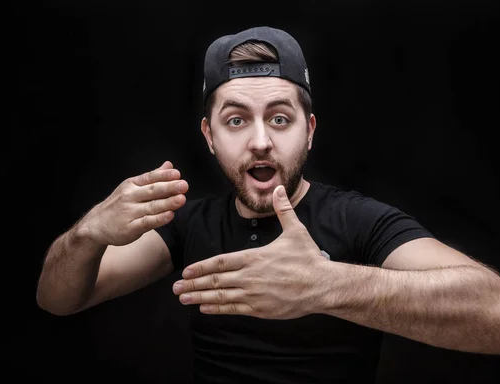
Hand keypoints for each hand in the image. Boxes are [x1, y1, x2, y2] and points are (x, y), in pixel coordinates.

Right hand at [79, 161, 187, 245]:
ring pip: (151, 206)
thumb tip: (169, 165)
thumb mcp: (132, 187)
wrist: (96, 225)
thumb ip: (152, 177)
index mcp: (131, 184)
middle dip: (169, 187)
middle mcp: (130, 197)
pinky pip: (147, 222)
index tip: (177, 174)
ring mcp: (129, 212)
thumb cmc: (119, 204)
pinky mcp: (130, 228)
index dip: (164, 175)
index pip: (149, 177)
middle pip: (152, 191)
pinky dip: (159, 219)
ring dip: (168, 203)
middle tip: (184, 185)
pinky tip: (170, 215)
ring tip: (181, 199)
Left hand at [172, 185, 329, 318]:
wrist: (323, 285)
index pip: (220, 262)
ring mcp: (254, 294)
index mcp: (254, 257)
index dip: (201, 267)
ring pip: (221, 297)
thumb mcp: (296, 231)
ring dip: (200, 298)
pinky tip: (205, 309)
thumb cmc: (309, 259)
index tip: (187, 270)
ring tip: (184, 299)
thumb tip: (279, 189)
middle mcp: (250, 276)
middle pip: (215, 281)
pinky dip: (217, 309)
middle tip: (176, 287)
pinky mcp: (261, 309)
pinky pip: (234, 309)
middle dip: (193, 284)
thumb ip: (283, 210)